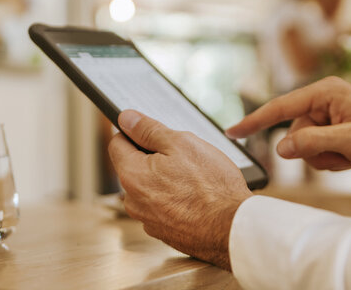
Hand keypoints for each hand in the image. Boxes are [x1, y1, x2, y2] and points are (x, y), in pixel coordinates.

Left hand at [108, 110, 251, 269]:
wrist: (233, 227)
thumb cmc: (211, 185)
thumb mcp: (181, 144)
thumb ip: (148, 130)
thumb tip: (126, 118)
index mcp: (132, 175)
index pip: (117, 144)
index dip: (134, 133)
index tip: (151, 132)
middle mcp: (133, 201)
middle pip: (134, 167)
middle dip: (153, 157)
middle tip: (182, 156)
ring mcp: (147, 219)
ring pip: (149, 188)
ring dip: (164, 179)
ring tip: (193, 178)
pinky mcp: (163, 232)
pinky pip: (161, 207)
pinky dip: (173, 199)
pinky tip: (195, 197)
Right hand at [227, 76, 350, 175]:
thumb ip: (313, 142)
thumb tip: (281, 147)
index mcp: (326, 93)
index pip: (280, 107)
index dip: (254, 121)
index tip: (233, 131)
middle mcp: (323, 101)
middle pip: (294, 132)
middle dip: (313, 150)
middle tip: (339, 155)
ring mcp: (327, 116)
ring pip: (303, 145)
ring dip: (323, 158)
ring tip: (348, 156)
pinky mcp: (331, 130)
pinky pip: (314, 150)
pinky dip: (329, 160)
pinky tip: (350, 158)